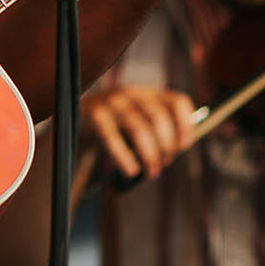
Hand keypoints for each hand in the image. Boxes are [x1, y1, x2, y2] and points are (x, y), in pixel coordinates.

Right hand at [82, 84, 196, 179]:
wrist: (79, 116)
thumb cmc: (117, 125)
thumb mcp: (139, 121)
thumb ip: (158, 131)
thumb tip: (172, 154)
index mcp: (150, 93)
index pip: (177, 101)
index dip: (185, 124)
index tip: (184, 146)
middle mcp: (133, 93)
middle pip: (158, 116)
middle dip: (166, 144)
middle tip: (165, 163)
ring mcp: (113, 102)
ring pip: (139, 128)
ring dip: (149, 154)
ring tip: (151, 172)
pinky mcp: (96, 114)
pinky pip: (113, 138)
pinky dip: (124, 157)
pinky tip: (131, 171)